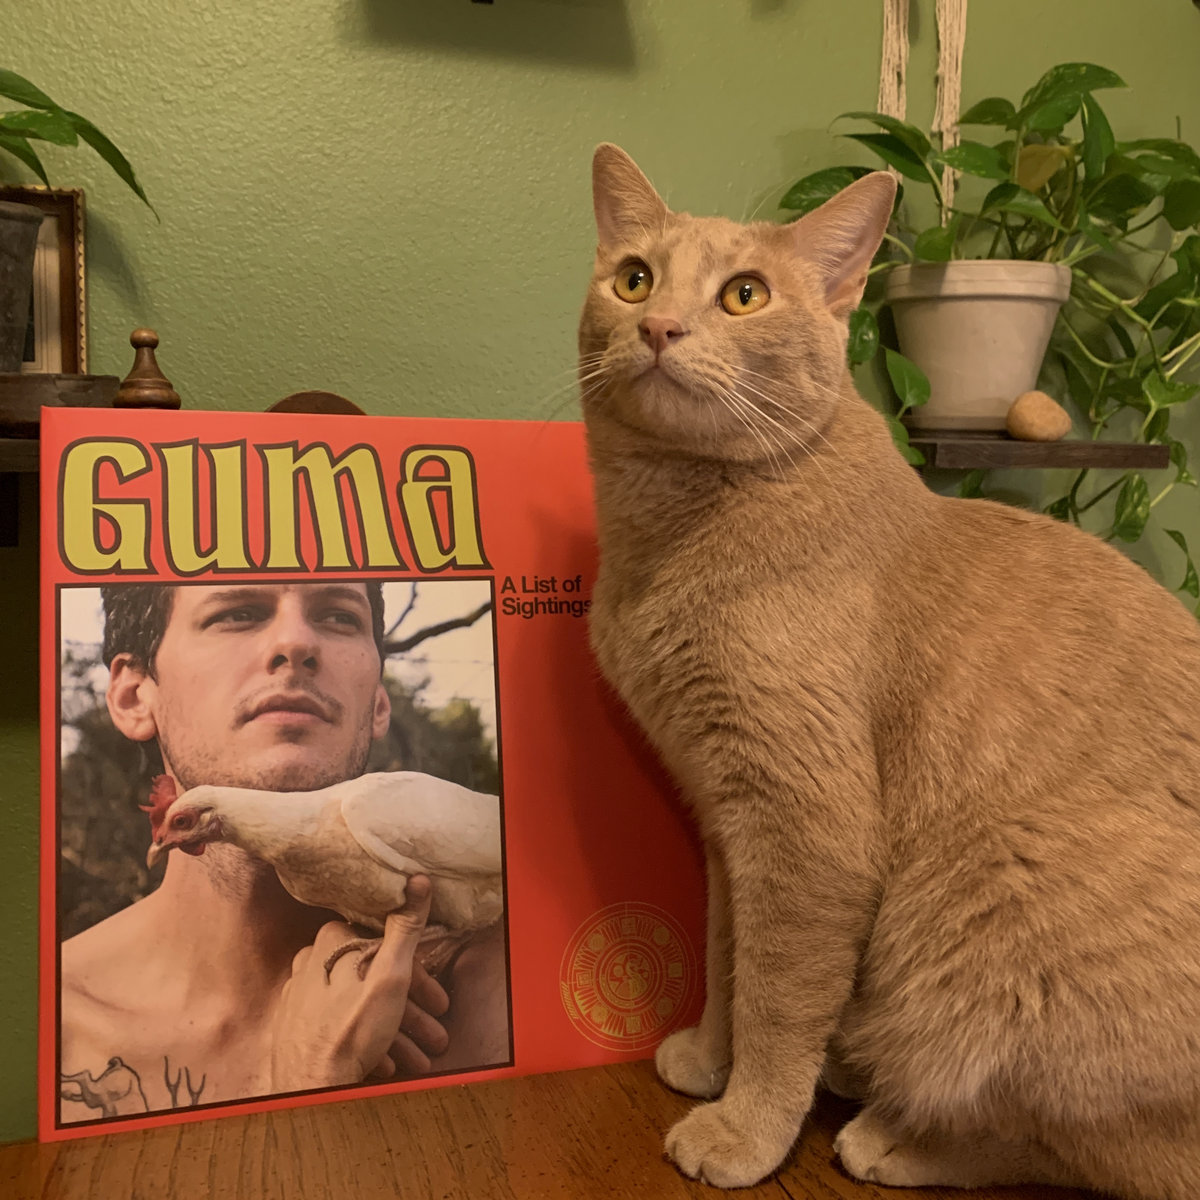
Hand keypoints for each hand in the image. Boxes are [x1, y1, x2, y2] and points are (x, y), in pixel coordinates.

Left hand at [269, 876, 447, 1090]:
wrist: (310, 1091)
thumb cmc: (350, 1032)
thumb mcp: (389, 975)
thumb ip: (404, 928)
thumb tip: (415, 881)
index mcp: (330, 943)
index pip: (382, 945)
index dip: (418, 974)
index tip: (437, 999)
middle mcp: (309, 964)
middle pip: (372, 980)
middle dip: (409, 1009)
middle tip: (435, 1034)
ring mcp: (299, 999)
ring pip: (358, 1006)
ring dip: (394, 1030)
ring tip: (418, 1057)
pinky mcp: (295, 1029)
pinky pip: (339, 1025)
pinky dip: (366, 1040)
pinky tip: (387, 1062)